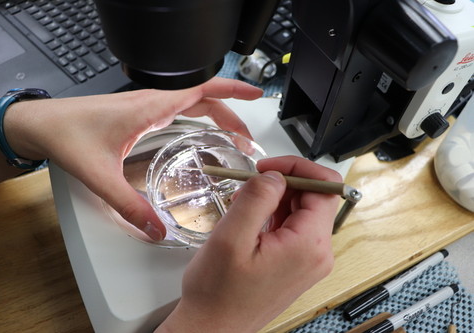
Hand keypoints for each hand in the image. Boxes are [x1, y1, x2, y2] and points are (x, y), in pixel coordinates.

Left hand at [4, 77, 262, 239]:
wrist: (41, 123)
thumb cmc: (66, 134)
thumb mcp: (100, 175)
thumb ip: (129, 205)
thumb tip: (154, 227)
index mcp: (150, 107)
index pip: (202, 89)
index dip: (233, 89)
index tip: (254, 93)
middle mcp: (152, 102)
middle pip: (204, 99)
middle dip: (231, 114)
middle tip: (247, 137)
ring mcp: (146, 106)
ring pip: (192, 103)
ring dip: (216, 115)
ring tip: (231, 136)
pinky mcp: (139, 113)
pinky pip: (178, 110)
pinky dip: (197, 118)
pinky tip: (199, 136)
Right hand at [156, 156, 341, 331]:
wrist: (213, 327)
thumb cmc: (218, 293)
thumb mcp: (231, 237)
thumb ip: (257, 198)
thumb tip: (276, 176)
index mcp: (309, 244)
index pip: (325, 186)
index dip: (297, 168)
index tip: (268, 168)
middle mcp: (317, 253)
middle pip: (314, 197)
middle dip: (282, 183)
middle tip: (249, 186)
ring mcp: (309, 260)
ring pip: (302, 211)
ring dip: (275, 200)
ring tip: (243, 206)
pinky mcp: (298, 264)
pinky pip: (294, 228)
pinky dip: (274, 216)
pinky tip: (250, 221)